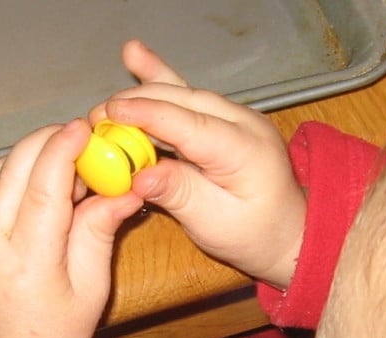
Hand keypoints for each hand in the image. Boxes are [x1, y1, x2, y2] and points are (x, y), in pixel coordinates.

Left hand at [0, 120, 141, 337]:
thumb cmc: (56, 336)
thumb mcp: (92, 289)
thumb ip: (100, 232)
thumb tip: (125, 188)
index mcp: (28, 263)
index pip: (42, 187)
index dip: (63, 149)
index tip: (85, 128)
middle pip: (13, 168)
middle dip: (48, 141)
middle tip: (83, 139)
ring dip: (29, 154)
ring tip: (64, 162)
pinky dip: (11, 170)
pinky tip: (37, 177)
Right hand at [91, 41, 305, 287]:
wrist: (289, 232)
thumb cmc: (254, 234)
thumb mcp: (215, 225)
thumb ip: (179, 195)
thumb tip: (138, 176)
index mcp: (245, 150)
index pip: (191, 125)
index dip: (149, 116)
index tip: (111, 113)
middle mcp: (244, 123)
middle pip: (184, 102)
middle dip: (138, 104)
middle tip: (96, 116)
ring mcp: (236, 117)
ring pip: (186, 94)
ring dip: (146, 91)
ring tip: (111, 89)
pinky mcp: (225, 120)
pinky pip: (190, 98)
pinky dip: (161, 81)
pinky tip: (136, 55)